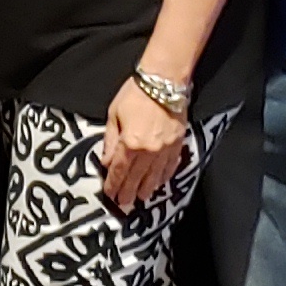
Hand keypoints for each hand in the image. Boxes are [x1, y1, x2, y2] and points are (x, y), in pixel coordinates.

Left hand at [99, 78, 189, 209]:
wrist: (165, 81)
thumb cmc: (136, 93)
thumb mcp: (114, 115)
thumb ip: (110, 141)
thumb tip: (108, 162)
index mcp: (130, 143)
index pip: (120, 171)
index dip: (114, 185)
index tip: (110, 194)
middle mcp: (148, 151)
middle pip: (137, 179)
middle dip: (129, 193)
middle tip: (124, 204)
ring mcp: (165, 150)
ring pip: (155, 177)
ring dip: (146, 190)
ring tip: (140, 198)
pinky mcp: (178, 145)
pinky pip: (170, 167)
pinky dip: (163, 177)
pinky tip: (158, 183)